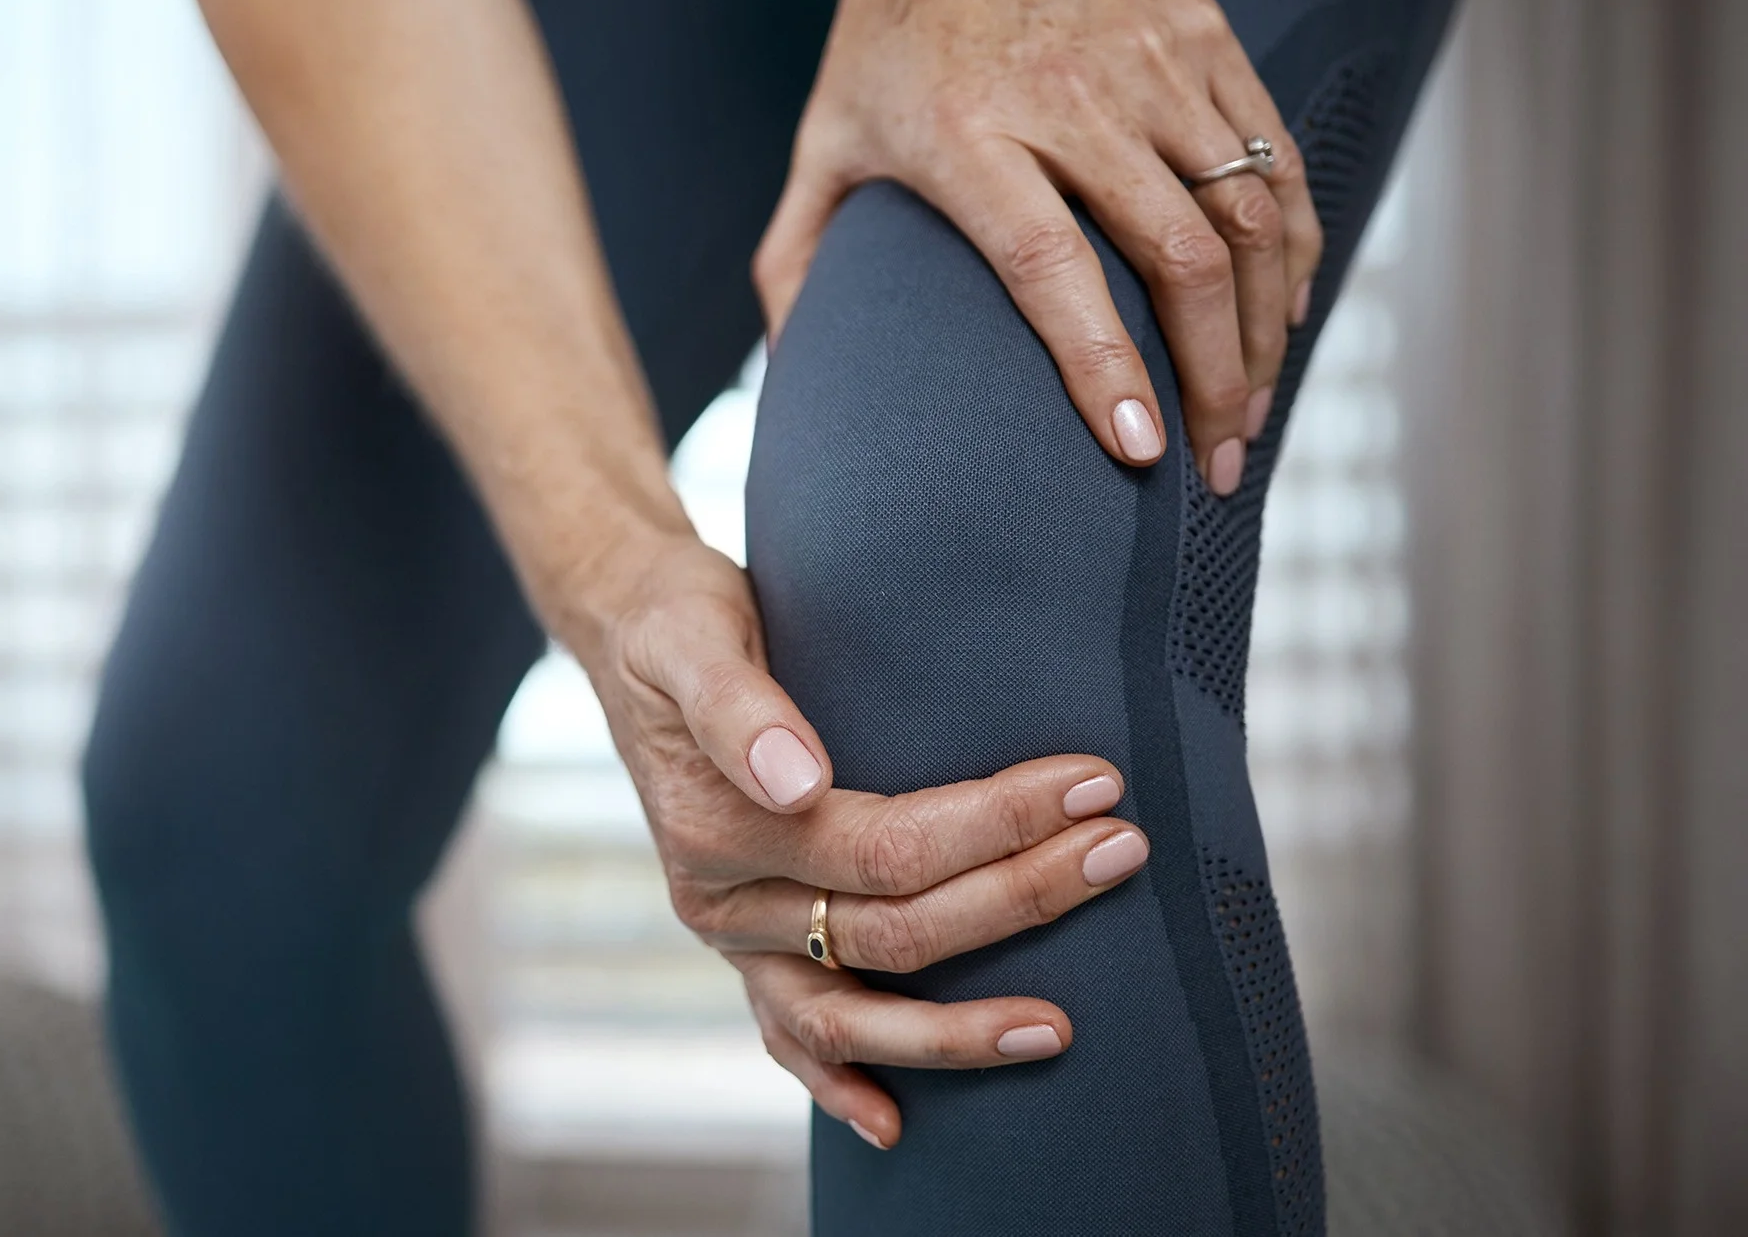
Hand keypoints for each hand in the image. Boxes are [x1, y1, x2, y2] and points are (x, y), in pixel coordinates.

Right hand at [569, 535, 1150, 1147]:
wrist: (627, 630)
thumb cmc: (676, 622)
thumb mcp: (691, 635)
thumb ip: (737, 707)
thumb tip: (796, 778)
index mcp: (717, 829)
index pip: (884, 848)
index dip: (994, 823)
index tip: (1092, 783)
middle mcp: (723, 901)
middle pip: (893, 931)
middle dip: (1018, 898)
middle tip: (1123, 849)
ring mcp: (734, 938)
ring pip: (852, 1015)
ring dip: (956, 1031)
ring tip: (1059, 1031)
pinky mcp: (747, 947)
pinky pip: (792, 1038)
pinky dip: (840, 1086)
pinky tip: (896, 1128)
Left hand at [754, 0, 1321, 492]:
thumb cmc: (891, 27)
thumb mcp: (825, 139)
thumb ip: (798, 258)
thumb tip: (788, 373)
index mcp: (968, 133)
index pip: (1051, 267)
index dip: (1102, 364)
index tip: (1139, 449)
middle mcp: (1071, 98)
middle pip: (1176, 256)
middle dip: (1214, 378)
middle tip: (1218, 466)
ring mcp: (1154, 63)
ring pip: (1246, 215)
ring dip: (1265, 329)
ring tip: (1253, 412)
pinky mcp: (1208, 37)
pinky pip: (1276, 158)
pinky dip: (1294, 247)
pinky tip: (1284, 315)